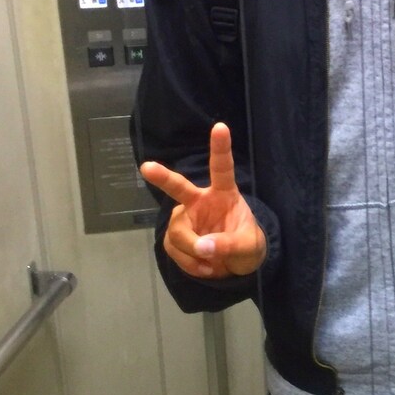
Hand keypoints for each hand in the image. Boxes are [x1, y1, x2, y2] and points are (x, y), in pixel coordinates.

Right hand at [139, 122, 265, 279]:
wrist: (236, 266)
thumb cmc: (247, 246)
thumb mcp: (248, 248)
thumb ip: (228, 245)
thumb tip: (203, 247)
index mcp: (224, 194)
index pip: (222, 168)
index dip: (220, 148)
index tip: (220, 126)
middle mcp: (200, 201)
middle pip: (178, 188)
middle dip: (162, 177)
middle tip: (147, 168)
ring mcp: (185, 218)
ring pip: (177, 233)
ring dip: (192, 252)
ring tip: (210, 262)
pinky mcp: (175, 237)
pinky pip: (173, 250)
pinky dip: (189, 264)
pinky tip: (203, 267)